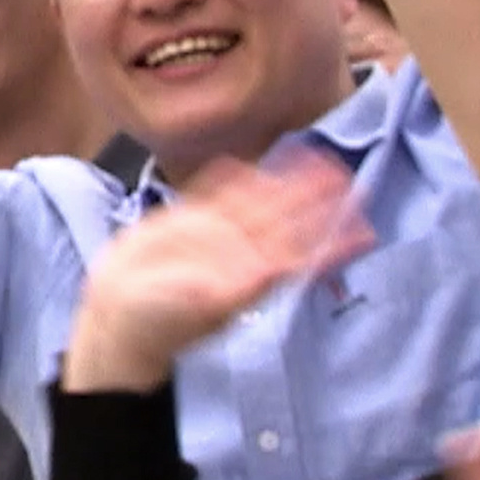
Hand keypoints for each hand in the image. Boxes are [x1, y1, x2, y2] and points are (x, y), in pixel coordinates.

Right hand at [64, 155, 363, 391]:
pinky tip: (245, 163)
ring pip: (258, 202)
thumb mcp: (192, 309)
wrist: (118, 321)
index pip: (300, 252)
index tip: (360, 223)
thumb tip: (266, 272)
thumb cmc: (156, 324)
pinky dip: (232, 178)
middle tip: (345, 172)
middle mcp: (242, 254)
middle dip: (315, 197)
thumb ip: (227, 288)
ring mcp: (217, 237)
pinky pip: (215, 195)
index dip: (330, 238)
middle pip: (287, 219)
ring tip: (310, 155)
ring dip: (284, 180)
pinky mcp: (187, 224)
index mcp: (252, 276)